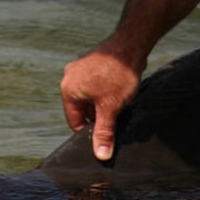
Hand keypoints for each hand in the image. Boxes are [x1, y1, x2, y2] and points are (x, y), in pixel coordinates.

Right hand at [61, 42, 142, 160]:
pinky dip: (105, 92)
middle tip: (115, 117)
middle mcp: (69, 78)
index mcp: (68, 90)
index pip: (74, 121)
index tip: (105, 133)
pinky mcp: (91, 63)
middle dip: (97, 116)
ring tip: (118, 103)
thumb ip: (104, 132)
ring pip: (89, 97)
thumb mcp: (110, 108)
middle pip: (81, 109)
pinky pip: (94, 85)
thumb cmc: (118, 75)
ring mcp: (79, 69)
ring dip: (102, 104)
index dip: (90, 131)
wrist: (131, 44)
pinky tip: (119, 91)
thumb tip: (100, 155)